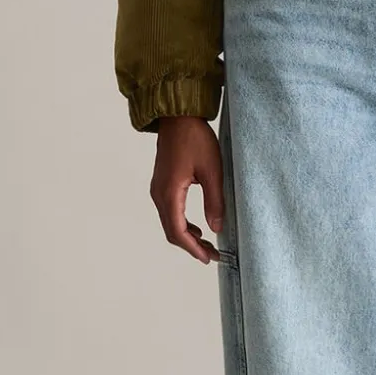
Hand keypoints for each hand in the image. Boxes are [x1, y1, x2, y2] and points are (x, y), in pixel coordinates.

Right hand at [150, 116, 224, 263]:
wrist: (178, 116)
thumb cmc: (195, 138)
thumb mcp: (212, 170)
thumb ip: (215, 201)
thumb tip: (217, 228)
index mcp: (169, 193)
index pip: (178, 231)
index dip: (193, 249)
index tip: (208, 258)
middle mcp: (159, 194)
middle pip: (172, 231)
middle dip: (191, 246)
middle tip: (212, 255)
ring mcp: (158, 189)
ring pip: (170, 222)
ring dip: (187, 236)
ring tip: (207, 245)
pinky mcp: (162, 184)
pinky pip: (169, 211)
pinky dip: (182, 224)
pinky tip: (198, 227)